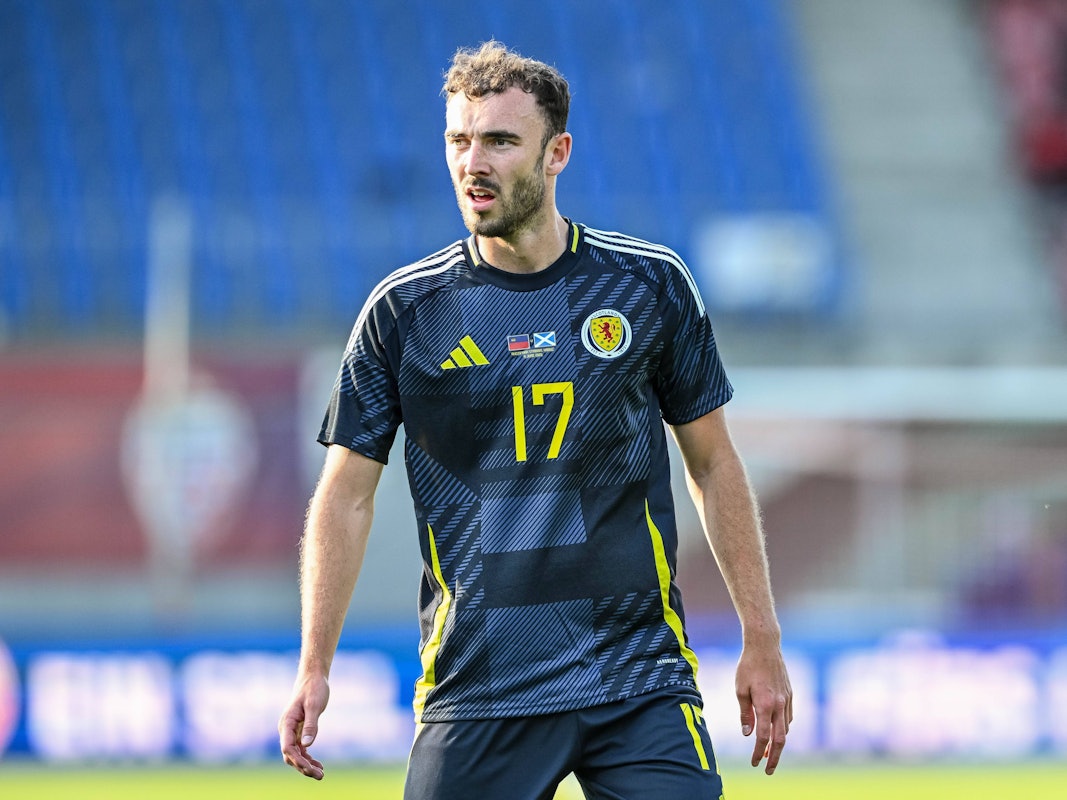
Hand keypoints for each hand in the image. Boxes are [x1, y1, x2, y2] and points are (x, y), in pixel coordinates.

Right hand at [279, 673, 329, 779]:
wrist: (313, 677)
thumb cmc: (314, 688)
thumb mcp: (314, 705)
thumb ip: (310, 725)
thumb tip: (307, 745)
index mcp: (287, 723)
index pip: (288, 748)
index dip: (298, 761)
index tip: (311, 770)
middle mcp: (286, 729)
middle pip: (290, 755)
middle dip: (303, 767)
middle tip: (320, 776)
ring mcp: (291, 731)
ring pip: (295, 754)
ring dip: (306, 765)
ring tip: (321, 774)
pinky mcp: (298, 730)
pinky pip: (300, 749)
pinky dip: (307, 758)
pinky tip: (317, 764)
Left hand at [736, 641, 791, 774]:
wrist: (765, 646)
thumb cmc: (748, 666)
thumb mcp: (740, 689)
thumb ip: (745, 713)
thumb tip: (748, 733)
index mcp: (765, 705)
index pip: (763, 737)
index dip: (759, 752)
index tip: (754, 763)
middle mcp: (779, 705)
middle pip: (780, 739)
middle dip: (774, 757)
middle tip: (768, 770)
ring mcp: (787, 700)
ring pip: (786, 728)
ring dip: (779, 743)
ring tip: (769, 752)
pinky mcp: (791, 694)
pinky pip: (789, 717)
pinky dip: (783, 728)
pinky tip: (776, 730)